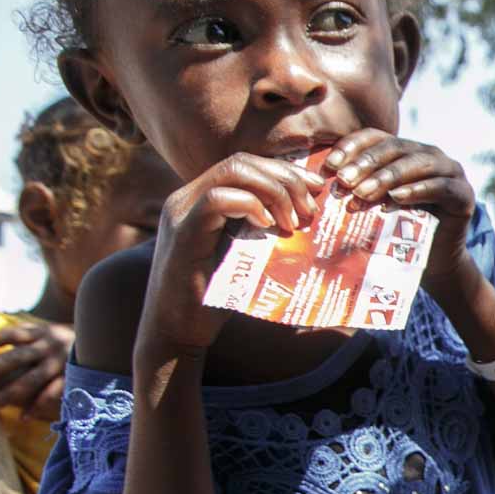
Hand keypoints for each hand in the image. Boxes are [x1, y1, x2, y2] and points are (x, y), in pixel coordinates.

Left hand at [0, 322, 74, 420]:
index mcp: (42, 333)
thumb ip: (32, 335)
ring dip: (8, 394)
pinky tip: (23, 417)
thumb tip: (5, 340)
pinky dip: (37, 405)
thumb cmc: (78, 338)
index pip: (9, 334)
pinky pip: (52, 394)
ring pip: (30, 380)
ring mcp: (61, 363)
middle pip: (15, 357)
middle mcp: (49, 346)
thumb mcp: (54, 330)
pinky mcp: (73, 377)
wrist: (113, 339)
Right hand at [140, 155, 324, 356]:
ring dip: (274, 191)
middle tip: (310, 211)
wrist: (178, 331)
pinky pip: (218, 199)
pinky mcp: (183, 233)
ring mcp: (181, 212)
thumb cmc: (218, 296)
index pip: (246, 164)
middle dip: (285, 179)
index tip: (316, 191)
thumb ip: (264, 229)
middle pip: (242, 162)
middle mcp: (186, 197)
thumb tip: (311, 215)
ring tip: (294, 222)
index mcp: (201, 198)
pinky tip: (269, 226)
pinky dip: (250, 205)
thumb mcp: (247, 253)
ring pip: (232, 171)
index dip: (285, 171)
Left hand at [323, 130, 476, 289]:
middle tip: (344, 182)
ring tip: (364, 193)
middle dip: (367, 164)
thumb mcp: (374, 203)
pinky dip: (418, 190)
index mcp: (406, 150)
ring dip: (388, 177)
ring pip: (418, 164)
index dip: (352, 147)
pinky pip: (440, 186)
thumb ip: (357, 186)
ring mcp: (451, 171)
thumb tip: (320, 179)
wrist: (433, 262)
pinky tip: (397, 198)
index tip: (330, 166)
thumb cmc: (398, 231)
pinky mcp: (463, 194)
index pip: (376, 137)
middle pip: (395, 148)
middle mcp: (429, 154)